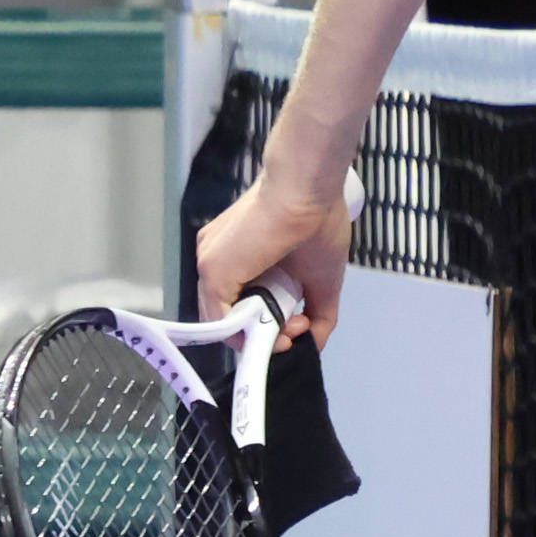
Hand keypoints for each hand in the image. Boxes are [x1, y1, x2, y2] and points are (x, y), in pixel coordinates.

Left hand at [195, 172, 354, 345]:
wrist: (307, 192)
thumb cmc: (319, 224)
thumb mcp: (324, 279)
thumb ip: (320, 314)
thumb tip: (315, 344)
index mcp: (242, 258)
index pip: (245, 303)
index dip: (273, 322)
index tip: (301, 323)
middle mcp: (219, 260)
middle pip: (235, 312)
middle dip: (270, 329)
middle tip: (299, 325)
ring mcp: (211, 264)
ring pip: (226, 317)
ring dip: (261, 333)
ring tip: (292, 325)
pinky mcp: (211, 270)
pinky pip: (218, 316)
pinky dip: (243, 332)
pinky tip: (272, 331)